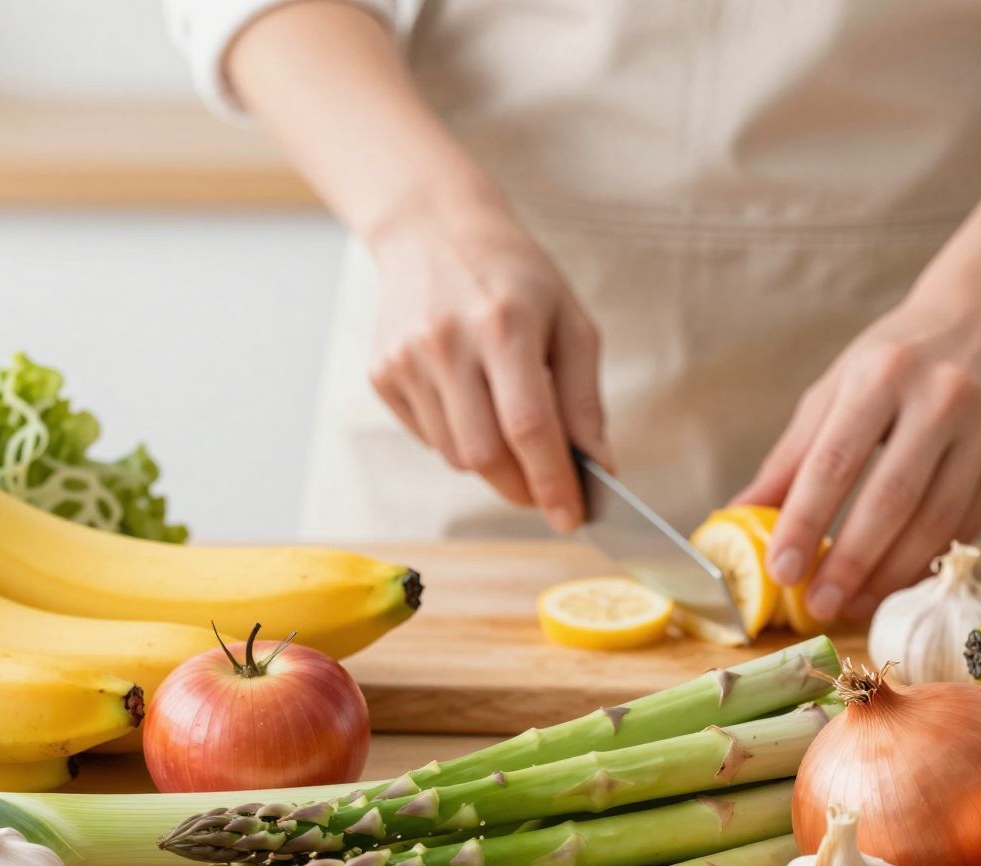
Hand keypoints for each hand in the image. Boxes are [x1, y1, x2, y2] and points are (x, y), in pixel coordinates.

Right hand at [367, 190, 605, 532]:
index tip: (572, 518)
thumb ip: (584, 399)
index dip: (552, 482)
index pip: (528, 428)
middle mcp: (446, 343)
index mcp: (503, 325)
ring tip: (508, 420)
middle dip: (522, 487)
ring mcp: (406, 360)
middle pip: (484, 456)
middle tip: (549, 489)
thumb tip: (598, 468)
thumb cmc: (517, 278)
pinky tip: (472, 400)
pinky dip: (460, 439)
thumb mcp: (571, 322)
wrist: (433, 231)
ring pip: (455, 456)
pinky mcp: (382, 374)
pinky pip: (429, 438)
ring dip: (493, 462)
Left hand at [735, 282, 980, 620]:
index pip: (835, 462)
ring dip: (890, 575)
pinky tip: (897, 581)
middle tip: (818, 605)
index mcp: (883, 372)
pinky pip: (970, 523)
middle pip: (891, 499)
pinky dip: (929, 560)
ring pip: (936, 521)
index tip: (781, 571)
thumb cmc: (899, 357)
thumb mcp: (838, 387)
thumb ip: (792, 455)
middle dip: (850, 563)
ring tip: (853, 604)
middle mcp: (943, 395)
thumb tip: (738, 517)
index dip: (805, 522)